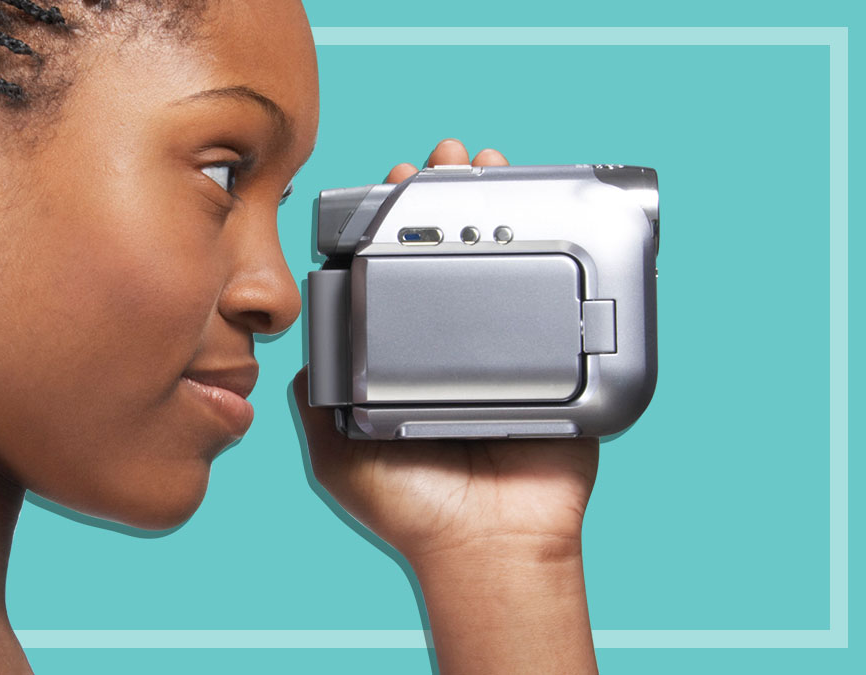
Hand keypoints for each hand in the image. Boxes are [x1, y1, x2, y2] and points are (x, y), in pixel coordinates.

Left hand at [292, 139, 598, 566]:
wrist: (486, 545)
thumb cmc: (412, 507)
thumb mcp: (338, 456)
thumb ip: (317, 403)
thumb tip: (303, 357)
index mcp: (404, 354)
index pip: (397, 269)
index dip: (393, 223)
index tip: (391, 184)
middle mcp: (454, 343)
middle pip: (451, 251)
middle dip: (447, 197)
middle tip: (446, 161)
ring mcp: (509, 350)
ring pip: (505, 260)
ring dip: (500, 206)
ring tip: (489, 167)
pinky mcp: (558, 364)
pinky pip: (561, 301)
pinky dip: (559, 251)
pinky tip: (549, 210)